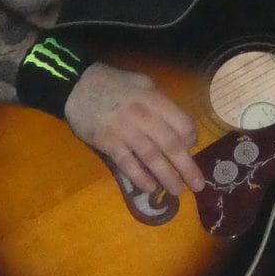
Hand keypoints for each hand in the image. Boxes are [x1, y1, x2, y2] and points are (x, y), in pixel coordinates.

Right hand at [64, 62, 203, 195]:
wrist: (76, 85)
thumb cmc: (114, 84)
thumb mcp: (143, 84)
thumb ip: (160, 103)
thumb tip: (178, 127)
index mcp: (155, 100)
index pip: (183, 124)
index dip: (191, 139)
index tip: (191, 149)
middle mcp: (144, 116)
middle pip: (171, 145)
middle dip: (187, 167)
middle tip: (197, 185)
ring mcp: (125, 130)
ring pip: (152, 157)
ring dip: (167, 176)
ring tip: (177, 191)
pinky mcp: (107, 142)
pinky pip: (127, 163)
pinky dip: (140, 177)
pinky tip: (150, 187)